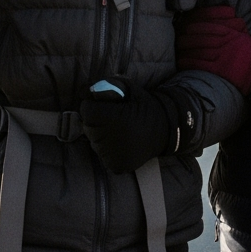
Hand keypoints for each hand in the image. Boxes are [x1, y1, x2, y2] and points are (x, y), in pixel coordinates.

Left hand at [78, 79, 195, 173]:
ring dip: (101, 135)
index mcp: (115, 119)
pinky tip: (121, 143)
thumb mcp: (129, 89)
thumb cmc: (145, 107)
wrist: (167, 130)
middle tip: (112, 118)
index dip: (93, 106)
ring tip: (119, 131)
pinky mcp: (117, 166)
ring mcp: (114, 156)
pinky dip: (107, 149)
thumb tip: (83, 91)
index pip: (87, 111)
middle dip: (96, 121)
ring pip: (94, 142)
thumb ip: (106, 85)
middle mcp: (113, 140)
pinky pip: (102, 155)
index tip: (105, 106)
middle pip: (88, 127)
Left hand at [175, 6, 250, 95]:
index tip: (185, 23)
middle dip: (185, 37)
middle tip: (177, 37)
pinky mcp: (219, 69)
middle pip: (199, 36)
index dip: (194, 22)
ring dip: (184, 50)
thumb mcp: (243, 36)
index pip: (208, 23)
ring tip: (177, 49)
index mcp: (231, 32)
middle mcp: (225, 42)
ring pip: (196, 50)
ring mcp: (222, 56)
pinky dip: (187, 62)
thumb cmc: (250, 55)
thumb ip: (230, 26)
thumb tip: (219, 17)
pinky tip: (181, 62)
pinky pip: (198, 64)